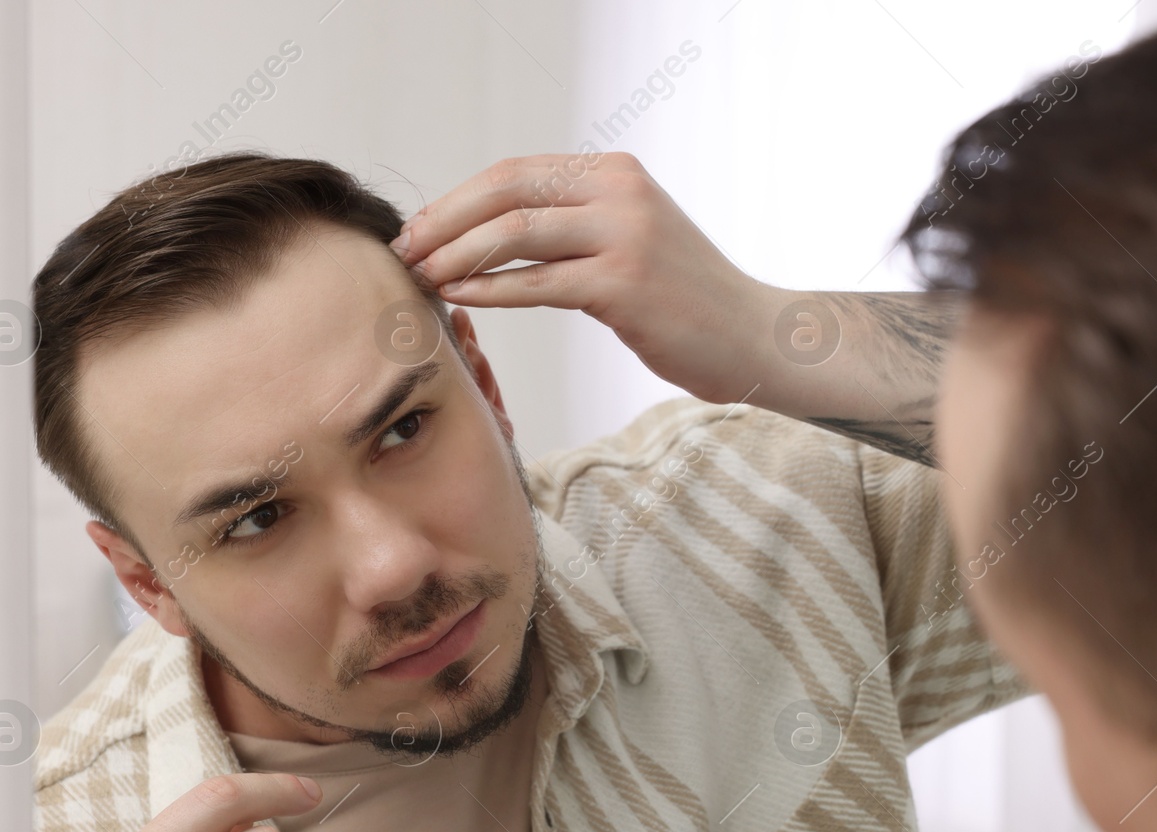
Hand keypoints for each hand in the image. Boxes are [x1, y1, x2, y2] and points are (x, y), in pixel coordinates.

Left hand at [391, 151, 783, 404]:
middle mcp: (618, 191)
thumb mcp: (631, 238)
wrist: (752, 335)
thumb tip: (494, 232)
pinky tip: (460, 297)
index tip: (420, 228)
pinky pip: (537, 283)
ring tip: (421, 277)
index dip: (457, 199)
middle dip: (443, 221)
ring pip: (514, 233)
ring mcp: (623, 234)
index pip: (515, 172)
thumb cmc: (684, 299)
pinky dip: (489, 289)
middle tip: (404, 250)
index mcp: (614, 172)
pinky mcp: (624, 284)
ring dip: (456, 255)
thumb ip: (575, 224)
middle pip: (505, 192)